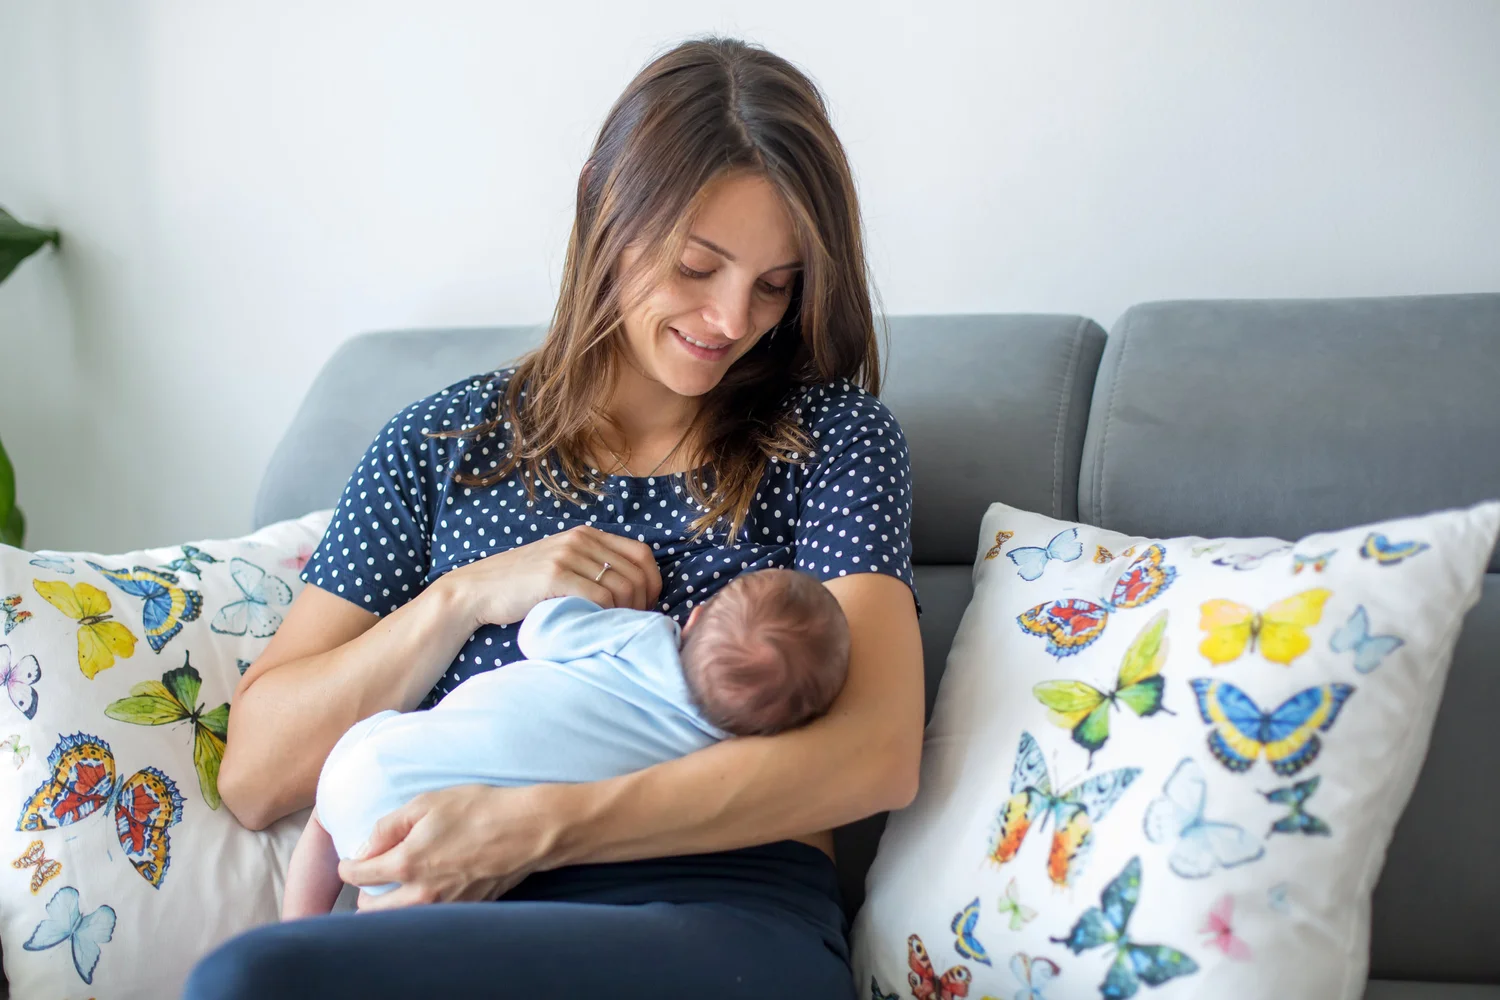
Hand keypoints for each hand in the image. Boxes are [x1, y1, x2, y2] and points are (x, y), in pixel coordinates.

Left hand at [337, 783, 573, 910]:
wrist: (527, 830)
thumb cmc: (479, 810)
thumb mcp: (427, 804)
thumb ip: (388, 826)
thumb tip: (364, 847)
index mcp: (406, 863)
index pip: (358, 875)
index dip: (348, 866)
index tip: (351, 860)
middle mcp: (421, 893)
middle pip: (371, 910)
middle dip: (365, 893)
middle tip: (373, 874)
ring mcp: (444, 907)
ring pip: (399, 918)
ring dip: (389, 905)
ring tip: (397, 884)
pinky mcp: (464, 909)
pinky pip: (428, 917)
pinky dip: (419, 908)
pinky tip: (428, 888)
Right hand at [439, 525, 661, 627]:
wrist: (477, 590)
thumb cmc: (522, 586)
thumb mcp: (562, 564)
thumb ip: (592, 567)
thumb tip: (635, 592)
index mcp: (587, 534)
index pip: (642, 554)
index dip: (653, 583)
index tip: (646, 606)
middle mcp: (581, 539)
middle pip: (637, 573)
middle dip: (644, 603)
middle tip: (633, 624)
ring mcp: (567, 555)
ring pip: (622, 587)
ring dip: (627, 613)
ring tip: (616, 628)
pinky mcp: (554, 575)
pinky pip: (600, 597)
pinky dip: (606, 615)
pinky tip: (598, 626)